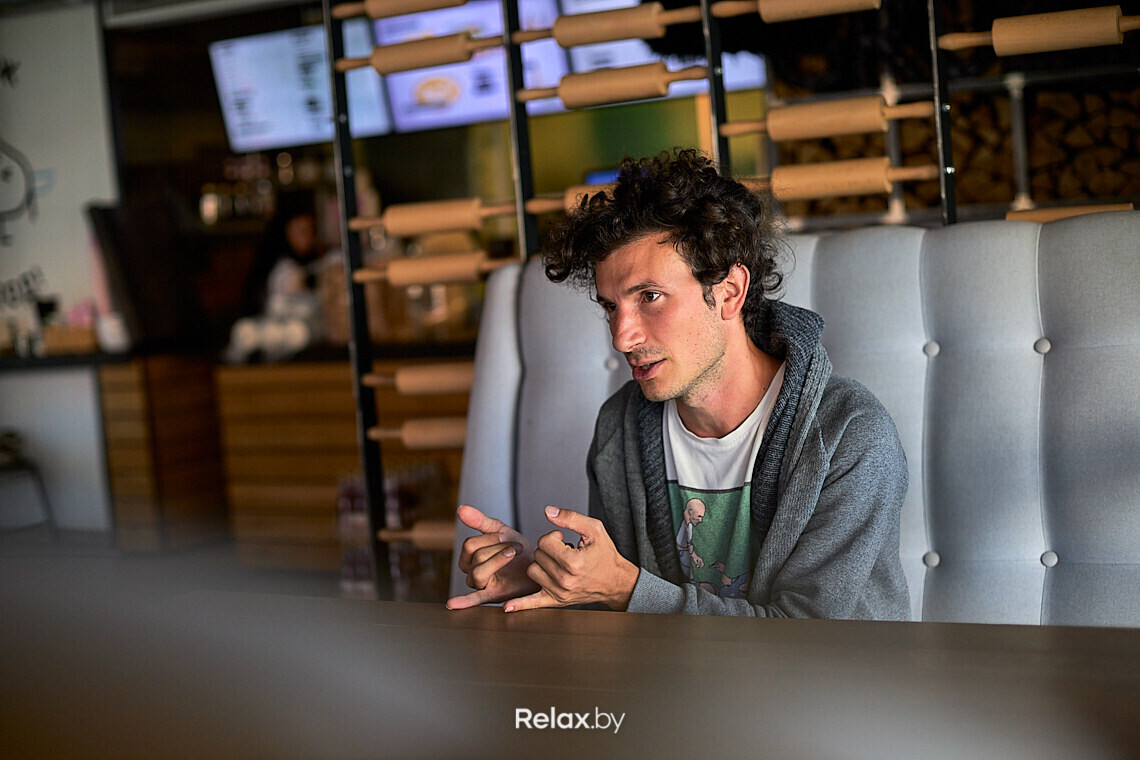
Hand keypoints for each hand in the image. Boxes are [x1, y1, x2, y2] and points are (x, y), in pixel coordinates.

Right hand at [445, 505, 538, 609]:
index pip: (470, 545)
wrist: (538, 565)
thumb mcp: (500, 532)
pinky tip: (452, 604)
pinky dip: (462, 602)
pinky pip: (474, 600)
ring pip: (478, 573)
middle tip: (517, 548)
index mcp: (469, 556)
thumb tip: (460, 508)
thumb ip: (480, 522)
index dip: (491, 538)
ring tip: (513, 555)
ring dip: (499, 561)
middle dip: (499, 548)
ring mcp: (480, 585)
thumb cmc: (516, 549)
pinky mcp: (492, 596)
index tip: (510, 537)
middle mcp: (470, 572)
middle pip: (476, 557)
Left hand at [504, 506, 638, 612]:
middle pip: (537, 556)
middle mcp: (564, 580)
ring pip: (532, 571)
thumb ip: (570, 517)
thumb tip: (547, 511)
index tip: (563, 539)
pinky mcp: (556, 601)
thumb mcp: (594, 529)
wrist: (615, 581)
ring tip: (558, 564)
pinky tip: (507, 606)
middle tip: (564, 551)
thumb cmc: (605, 554)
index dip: (553, 536)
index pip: (544, 542)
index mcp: (573, 562)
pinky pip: (533, 602)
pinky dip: (521, 604)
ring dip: (542, 564)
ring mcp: (559, 593)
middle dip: (548, 550)